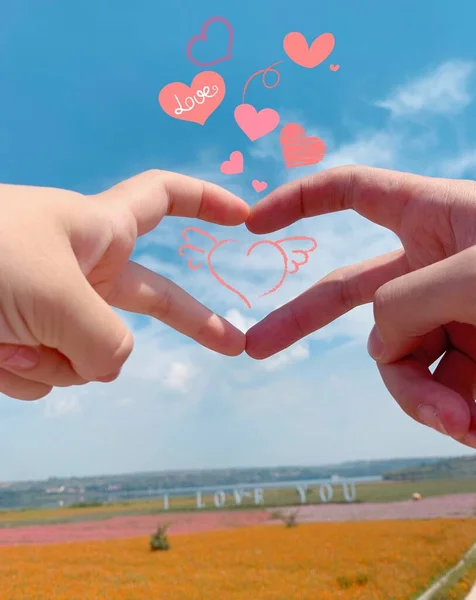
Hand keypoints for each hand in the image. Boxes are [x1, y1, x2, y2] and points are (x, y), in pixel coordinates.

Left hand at [0, 170, 248, 399]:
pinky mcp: (24, 336)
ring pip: (86, 352)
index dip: (205, 200)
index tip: (242, 217)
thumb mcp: (57, 297)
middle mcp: (81, 266)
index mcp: (97, 229)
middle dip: (190, 323)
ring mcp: (54, 304)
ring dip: (54, 359)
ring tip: (13, 335)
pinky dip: (22, 371)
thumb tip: (108, 367)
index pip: (163, 197)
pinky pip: (47, 371)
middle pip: (152, 296)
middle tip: (234, 346)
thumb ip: (106, 341)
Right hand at [246, 165, 475, 448]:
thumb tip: (375, 343)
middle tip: (253, 347)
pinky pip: (431, 387)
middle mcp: (435, 266)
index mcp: (435, 217)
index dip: (299, 201)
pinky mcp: (471, 361)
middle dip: (300, 321)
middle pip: (348, 290)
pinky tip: (474, 423)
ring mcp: (449, 316)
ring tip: (463, 419)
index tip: (252, 223)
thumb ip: (404, 299)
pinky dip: (445, 409)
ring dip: (419, 394)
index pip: (351, 192)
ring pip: (395, 357)